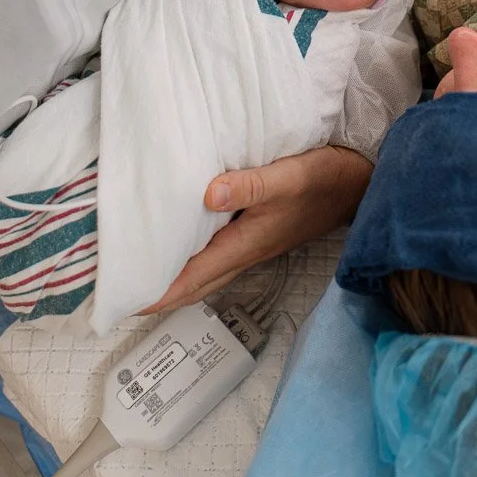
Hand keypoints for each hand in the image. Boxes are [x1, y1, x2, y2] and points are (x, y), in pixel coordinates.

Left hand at [142, 145, 371, 312]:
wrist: (360, 185)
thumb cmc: (326, 181)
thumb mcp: (290, 177)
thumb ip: (251, 185)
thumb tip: (207, 194)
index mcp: (245, 245)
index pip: (190, 278)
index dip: (154, 292)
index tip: (119, 299)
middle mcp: (244, 251)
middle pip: (191, 284)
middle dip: (154, 292)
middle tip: (116, 290)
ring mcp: (251, 244)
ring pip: (201, 270)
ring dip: (170, 275)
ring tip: (137, 269)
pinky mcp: (256, 232)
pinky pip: (212, 252)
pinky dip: (188, 255)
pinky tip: (176, 239)